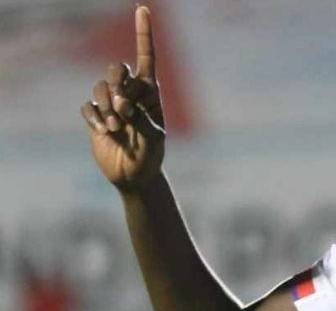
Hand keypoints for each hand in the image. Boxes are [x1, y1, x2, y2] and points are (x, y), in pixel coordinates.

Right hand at [81, 5, 165, 192]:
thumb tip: (123, 103)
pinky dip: (96, 119)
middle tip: (123, 106)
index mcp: (150, 92)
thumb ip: (141, 119)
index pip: (147, 58)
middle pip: (117, 68)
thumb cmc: (151, 156)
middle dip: (118, 83)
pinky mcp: (96, 115)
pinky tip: (105, 133)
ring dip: (107, 108)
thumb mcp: (154, 139)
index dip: (144, 34)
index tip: (144, 10)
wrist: (135, 176)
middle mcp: (130, 93)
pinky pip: (88, 107)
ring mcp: (111, 103)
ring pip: (100, 87)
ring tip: (118, 128)